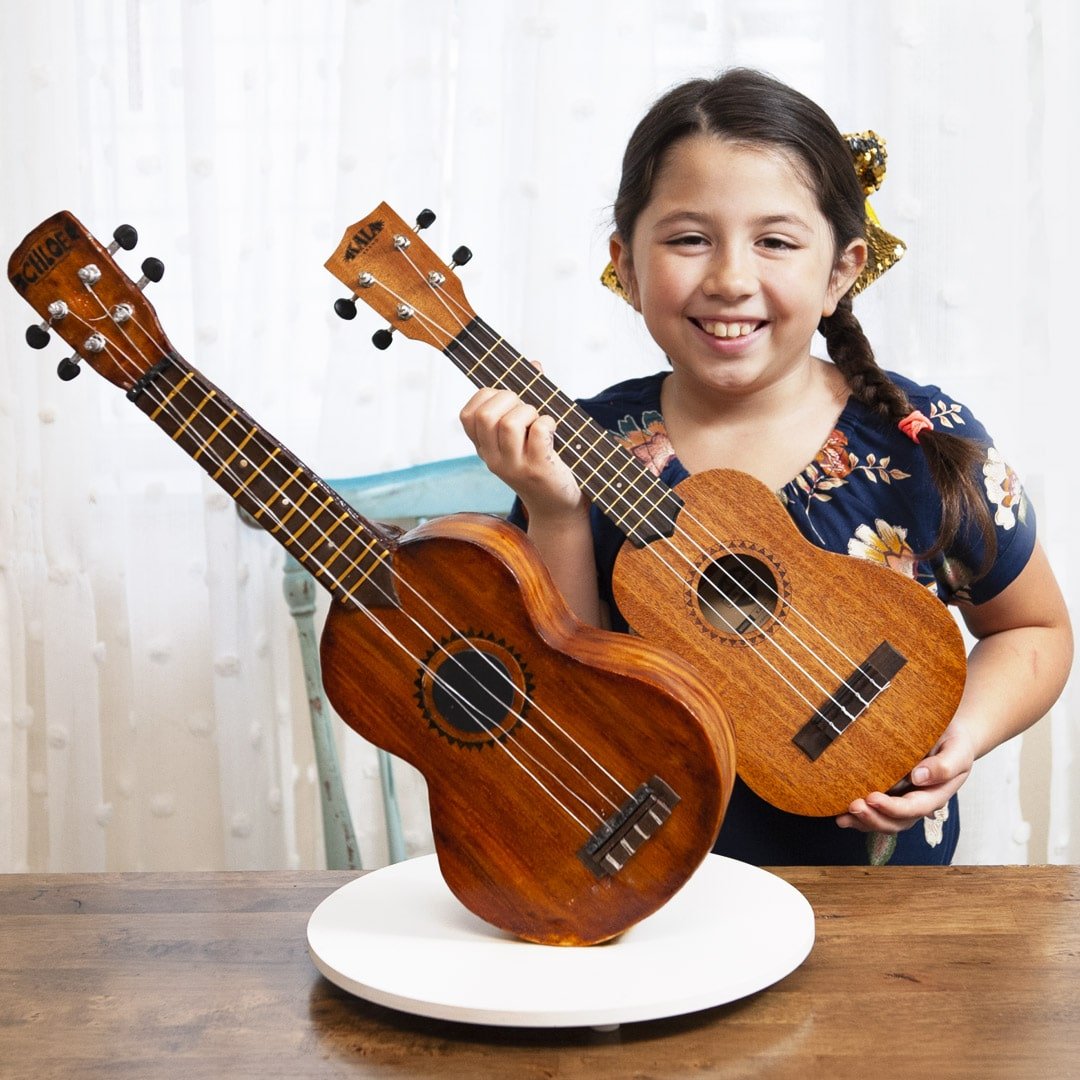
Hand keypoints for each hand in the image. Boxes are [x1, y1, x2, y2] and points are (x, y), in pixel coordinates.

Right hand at [459, 387, 584, 519]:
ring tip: (541, 422)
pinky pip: (538, 433)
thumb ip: (525, 399)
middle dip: (511, 400)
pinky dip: (548, 422)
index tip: (509, 401)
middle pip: (486, 415)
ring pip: (509, 423)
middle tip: (528, 411)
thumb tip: (533, 364)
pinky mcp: (537, 470)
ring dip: (530, 411)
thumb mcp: (526, 433)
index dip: (488, 397)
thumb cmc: (544, 462)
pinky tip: (554, 430)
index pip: (468, 414)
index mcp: (484, 448)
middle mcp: (492, 458)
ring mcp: (513, 466)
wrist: (558, 507)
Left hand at [835, 718, 975, 833]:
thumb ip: (944, 765)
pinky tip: (840, 813)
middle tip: (853, 806)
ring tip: (843, 817)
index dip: (893, 808)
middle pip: (896, 822)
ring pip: (883, 821)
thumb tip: (918, 777)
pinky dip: (858, 816)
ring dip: (863, 822)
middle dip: (873, 818)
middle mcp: (918, 802)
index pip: (914, 808)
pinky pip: (875, 810)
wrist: (951, 737)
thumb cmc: (955, 743)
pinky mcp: (891, 793)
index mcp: (935, 795)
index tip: (872, 798)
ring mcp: (903, 800)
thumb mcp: (957, 750)